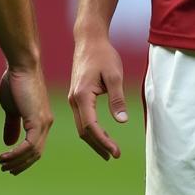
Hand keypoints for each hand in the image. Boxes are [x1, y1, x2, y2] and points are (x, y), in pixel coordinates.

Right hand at [0, 64, 53, 174]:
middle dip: (20, 164)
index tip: (9, 165)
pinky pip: (30, 145)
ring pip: (33, 152)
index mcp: (41, 120)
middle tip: (5, 169)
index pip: (36, 148)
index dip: (23, 159)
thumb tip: (9, 143)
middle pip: (36, 154)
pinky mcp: (38, 120)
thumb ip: (12, 125)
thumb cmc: (15, 82)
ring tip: (2, 162)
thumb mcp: (12, 108)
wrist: (21, 65)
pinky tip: (5, 154)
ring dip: (16, 161)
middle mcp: (46, 123)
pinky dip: (17, 153)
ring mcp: (43, 122)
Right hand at [67, 34, 128, 159]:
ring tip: (109, 151)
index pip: (91, 127)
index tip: (116, 152)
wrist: (89, 39)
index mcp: (82, 96)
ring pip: (81, 126)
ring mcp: (73, 98)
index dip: (103, 141)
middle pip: (84, 131)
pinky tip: (102, 134)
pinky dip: (91, 130)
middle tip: (114, 155)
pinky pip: (82, 118)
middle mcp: (74, 99)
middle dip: (98, 145)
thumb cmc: (103, 55)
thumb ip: (117, 99)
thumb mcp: (114, 75)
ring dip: (94, 140)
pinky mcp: (76, 96)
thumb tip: (122, 121)